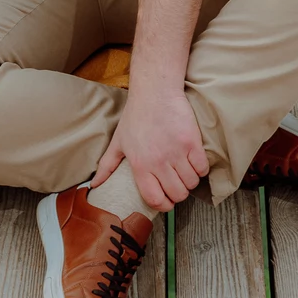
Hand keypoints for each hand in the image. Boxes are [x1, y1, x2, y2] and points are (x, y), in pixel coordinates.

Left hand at [93, 89, 208, 210]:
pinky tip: (194, 162)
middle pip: (177, 194)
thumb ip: (107, 166)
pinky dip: (201, 169)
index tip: (167, 202)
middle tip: (178, 185)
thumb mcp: (118, 142)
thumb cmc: (136, 116)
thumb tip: (94, 185)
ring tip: (185, 172)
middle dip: (179, 194)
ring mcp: (177, 152)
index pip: (155, 199)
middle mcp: (158, 162)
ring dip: (190, 181)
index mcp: (140, 165)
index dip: (164, 205)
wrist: (155, 92)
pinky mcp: (192, 142)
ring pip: (191, 183)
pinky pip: (202, 168)